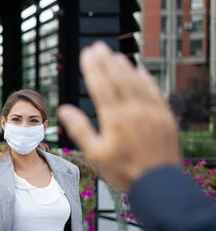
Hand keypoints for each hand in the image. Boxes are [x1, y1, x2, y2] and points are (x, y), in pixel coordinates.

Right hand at [58, 42, 180, 192]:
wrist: (158, 183)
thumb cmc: (124, 171)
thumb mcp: (95, 154)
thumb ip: (80, 129)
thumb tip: (64, 110)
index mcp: (115, 119)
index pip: (101, 86)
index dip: (93, 68)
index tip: (87, 54)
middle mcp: (134, 111)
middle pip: (118, 79)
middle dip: (106, 61)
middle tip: (98, 47)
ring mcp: (152, 112)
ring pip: (136, 82)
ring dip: (125, 67)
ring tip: (115, 55)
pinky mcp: (165, 117)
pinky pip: (155, 92)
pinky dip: (147, 79)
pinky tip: (141, 71)